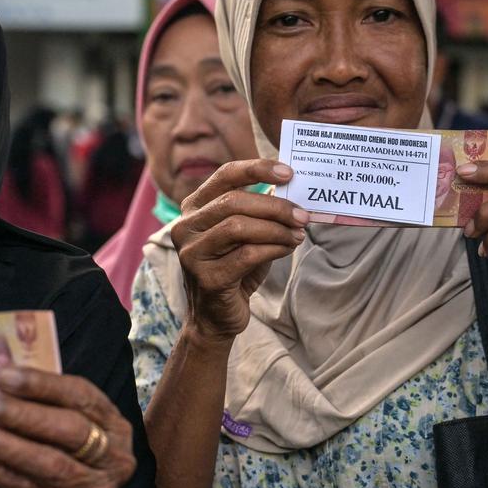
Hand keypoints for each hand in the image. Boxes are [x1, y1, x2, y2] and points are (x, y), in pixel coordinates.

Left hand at [0, 368, 136, 487]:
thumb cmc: (66, 448)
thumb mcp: (66, 419)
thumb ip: (38, 396)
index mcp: (114, 424)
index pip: (81, 396)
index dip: (42, 384)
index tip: (4, 375)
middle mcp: (113, 456)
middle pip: (70, 430)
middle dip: (22, 415)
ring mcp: (94, 487)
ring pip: (50, 464)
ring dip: (3, 445)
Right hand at [171, 160, 307, 343]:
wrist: (215, 318)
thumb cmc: (234, 270)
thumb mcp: (246, 235)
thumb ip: (261, 212)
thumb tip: (290, 189)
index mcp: (194, 208)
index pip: (225, 175)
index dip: (257, 169)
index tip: (288, 172)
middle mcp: (185, 226)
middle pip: (234, 201)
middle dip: (274, 206)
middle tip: (302, 215)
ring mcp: (191, 253)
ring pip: (238, 227)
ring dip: (276, 229)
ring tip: (297, 234)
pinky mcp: (206, 278)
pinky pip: (246, 255)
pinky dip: (273, 249)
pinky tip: (287, 249)